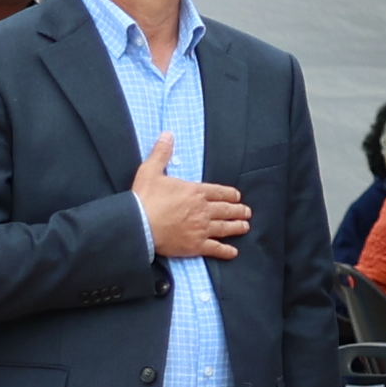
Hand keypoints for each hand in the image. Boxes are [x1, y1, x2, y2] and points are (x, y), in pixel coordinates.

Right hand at [131, 133, 248, 259]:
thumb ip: (161, 153)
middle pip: (225, 210)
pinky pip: (215, 249)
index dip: (230, 194)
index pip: (218, 192)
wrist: (138, 224)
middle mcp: (203, 210)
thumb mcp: (151, 170)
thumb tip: (167, 134)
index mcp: (195, 192)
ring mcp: (201, 229)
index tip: (237, 196)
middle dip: (237, 210)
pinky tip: (233, 252)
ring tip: (245, 227)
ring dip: (236, 227)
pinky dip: (225, 251)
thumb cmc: (144, 198)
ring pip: (224, 228)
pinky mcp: (195, 245)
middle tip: (246, 212)